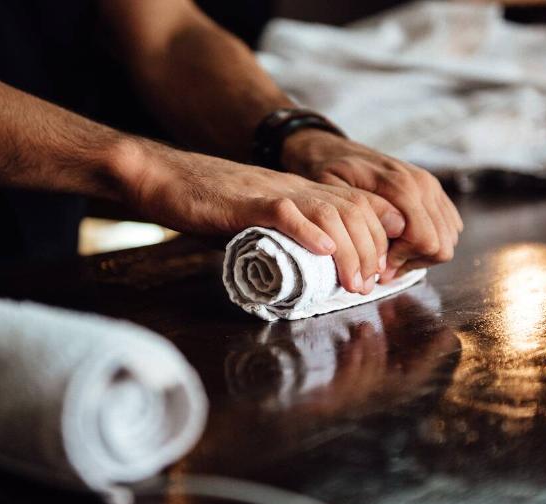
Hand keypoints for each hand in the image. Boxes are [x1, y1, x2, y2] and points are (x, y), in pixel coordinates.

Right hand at [113, 138, 405, 293]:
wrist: (165, 177)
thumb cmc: (208, 201)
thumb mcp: (259, 215)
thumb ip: (284, 233)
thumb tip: (309, 266)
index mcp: (301, 192)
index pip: (358, 203)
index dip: (378, 234)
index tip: (380, 267)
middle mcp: (295, 188)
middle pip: (354, 209)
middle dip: (371, 250)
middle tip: (367, 284)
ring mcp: (272, 192)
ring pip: (329, 212)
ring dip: (350, 249)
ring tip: (354, 281)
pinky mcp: (246, 202)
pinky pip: (284, 211)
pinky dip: (308, 231)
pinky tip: (323, 250)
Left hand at [281, 129, 462, 282]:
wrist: (333, 151)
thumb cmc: (330, 174)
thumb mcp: (333, 197)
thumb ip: (362, 224)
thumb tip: (384, 259)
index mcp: (402, 187)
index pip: (425, 241)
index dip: (402, 261)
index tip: (377, 264)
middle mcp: (423, 185)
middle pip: (441, 245)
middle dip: (412, 261)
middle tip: (384, 263)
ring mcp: (432, 187)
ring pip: (448, 240)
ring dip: (421, 254)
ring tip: (391, 252)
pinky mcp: (435, 191)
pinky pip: (450, 228)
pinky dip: (430, 241)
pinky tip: (401, 242)